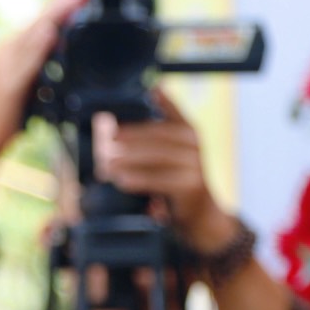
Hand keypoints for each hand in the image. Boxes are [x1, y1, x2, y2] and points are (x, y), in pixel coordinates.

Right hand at [0, 0, 86, 151]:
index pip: (41, 21)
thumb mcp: (32, 79)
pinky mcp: (9, 83)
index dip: (61, 5)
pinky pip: (27, 61)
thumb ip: (41, 58)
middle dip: (62, 3)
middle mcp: (9, 51)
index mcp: (15, 49)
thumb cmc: (11, 109)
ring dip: (54, 16)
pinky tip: (51, 33)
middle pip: (39, 21)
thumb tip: (58, 39)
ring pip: (33, 34)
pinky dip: (39, 45)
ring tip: (72, 0)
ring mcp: (7, 65)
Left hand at [90, 95, 233, 252]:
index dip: (161, 99)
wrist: (203, 218)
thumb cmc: (178, 185)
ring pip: (158, 156)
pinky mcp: (192, 188)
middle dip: (131, 135)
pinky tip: (121, 180)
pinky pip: (160, 180)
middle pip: (159, 134)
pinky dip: (139, 179)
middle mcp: (195, 146)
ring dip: (129, 158)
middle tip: (107, 138)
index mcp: (189, 133)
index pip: (173, 110)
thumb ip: (152, 139)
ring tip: (106, 162)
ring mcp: (196, 166)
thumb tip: (125, 120)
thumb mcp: (168, 157)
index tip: (145, 91)